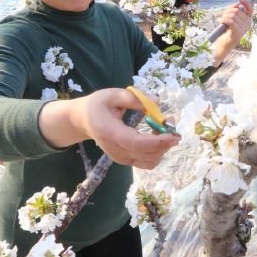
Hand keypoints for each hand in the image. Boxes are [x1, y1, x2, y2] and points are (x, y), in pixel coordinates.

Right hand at [39, 88, 177, 168]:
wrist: (83, 120)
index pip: (135, 143)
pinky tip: (159, 136)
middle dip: (165, 141)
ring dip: (163, 147)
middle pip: (146, 154)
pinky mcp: (126, 160)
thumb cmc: (97, 105)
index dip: (156, 141)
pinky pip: (147, 162)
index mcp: (110, 132)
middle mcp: (115, 150)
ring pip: (150, 161)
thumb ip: (134, 98)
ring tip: (166, 127)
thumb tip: (157, 101)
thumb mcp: (112, 95)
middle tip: (172, 121)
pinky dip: (158, 152)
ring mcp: (121, 158)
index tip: (173, 134)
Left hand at [211, 0, 252, 65]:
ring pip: (233, 15)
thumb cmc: (228, 30)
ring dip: (225, 16)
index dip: (245, 2)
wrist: (225, 43)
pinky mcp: (238, 32)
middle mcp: (248, 23)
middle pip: (238, 11)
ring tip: (222, 20)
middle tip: (223, 15)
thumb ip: (234, 11)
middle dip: (228, 11)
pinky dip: (224, 20)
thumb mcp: (232, 18)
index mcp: (248, 19)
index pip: (250, 8)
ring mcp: (244, 28)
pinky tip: (221, 22)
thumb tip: (236, 5)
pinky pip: (231, 21)